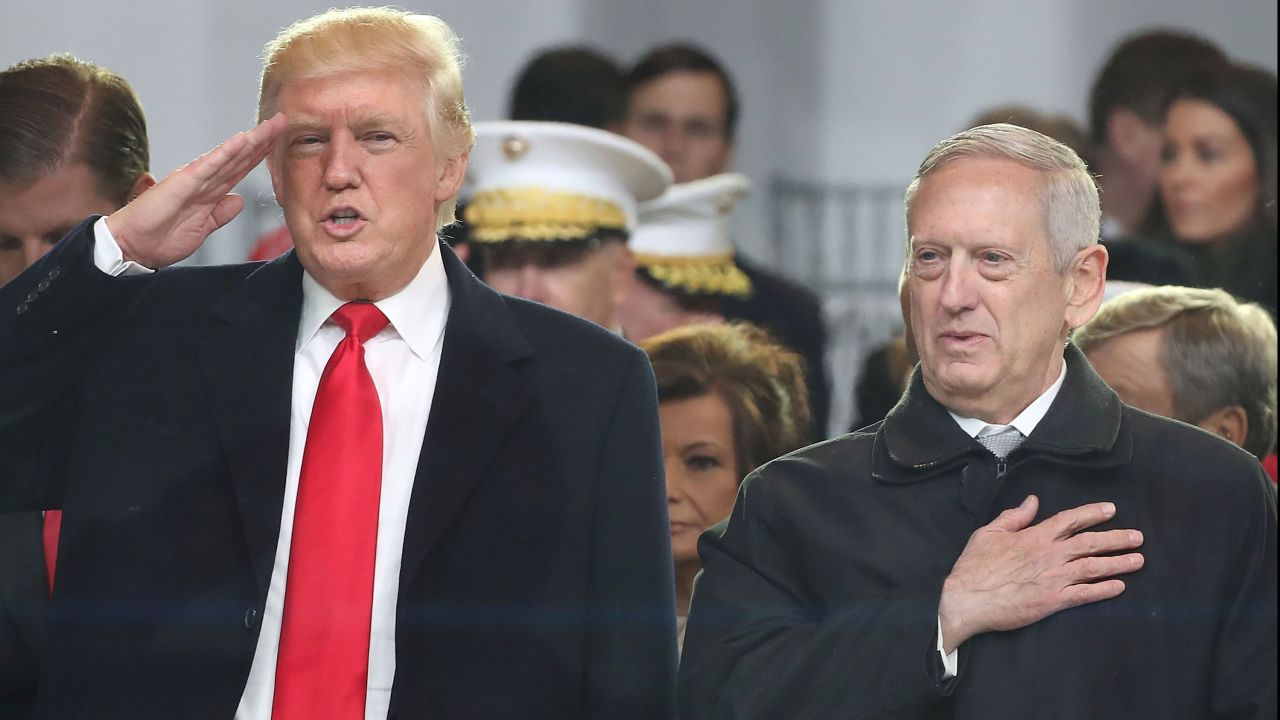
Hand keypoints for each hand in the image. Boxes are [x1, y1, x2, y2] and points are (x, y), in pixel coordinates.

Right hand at [105, 113, 286, 268]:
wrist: (132, 246)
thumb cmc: (160, 237)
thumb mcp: (202, 228)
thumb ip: (220, 214)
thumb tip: (238, 201)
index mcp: (208, 192)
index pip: (239, 169)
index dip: (259, 155)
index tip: (279, 141)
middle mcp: (203, 181)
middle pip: (239, 157)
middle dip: (262, 140)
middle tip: (282, 122)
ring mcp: (194, 179)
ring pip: (229, 156)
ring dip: (251, 140)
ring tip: (270, 126)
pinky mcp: (183, 182)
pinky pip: (209, 164)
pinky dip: (226, 152)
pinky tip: (242, 140)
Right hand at [938, 495, 1143, 651]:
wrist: (968, 599)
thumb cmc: (975, 566)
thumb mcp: (989, 533)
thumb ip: (1014, 516)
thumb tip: (1033, 501)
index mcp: (1034, 536)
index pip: (1070, 520)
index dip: (1092, 513)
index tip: (1111, 510)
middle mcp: (1050, 555)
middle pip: (1090, 543)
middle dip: (1116, 539)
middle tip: (1138, 537)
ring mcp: (1054, 578)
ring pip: (1094, 567)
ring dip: (1118, 563)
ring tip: (1137, 560)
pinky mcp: (1053, 601)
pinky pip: (1085, 594)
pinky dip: (1104, 590)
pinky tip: (1119, 587)